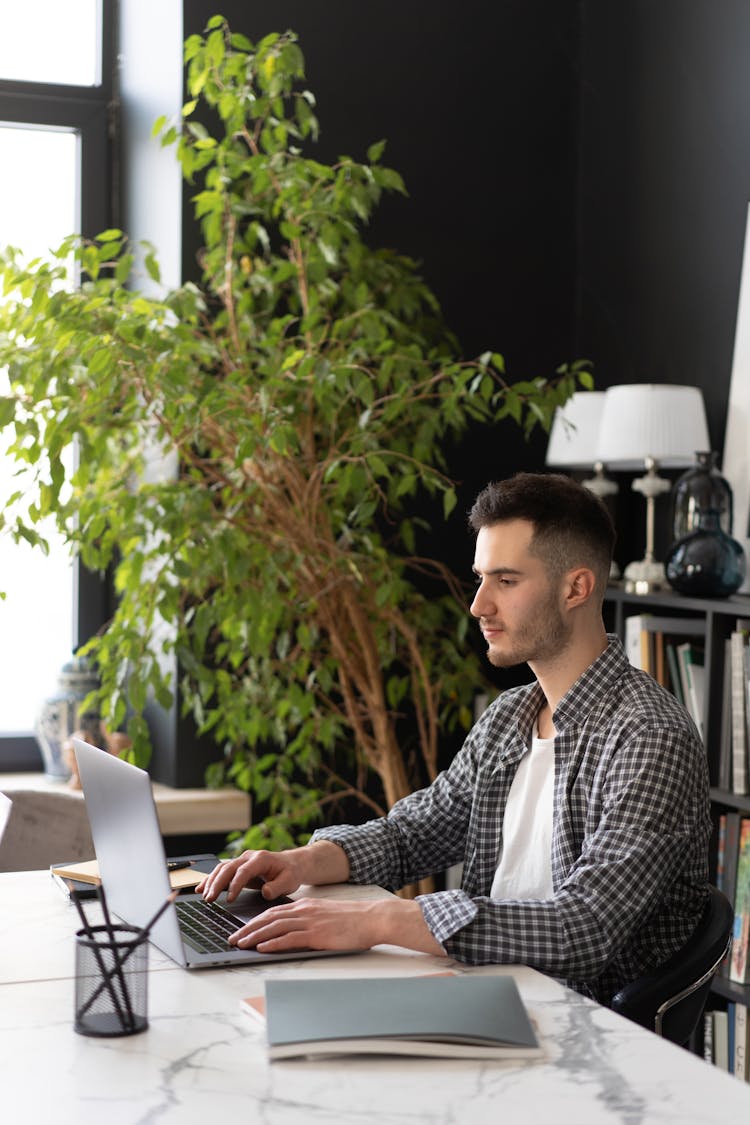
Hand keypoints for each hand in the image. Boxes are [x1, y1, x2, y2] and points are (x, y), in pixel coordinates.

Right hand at [196, 849, 304, 903]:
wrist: (292, 864)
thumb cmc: (290, 873)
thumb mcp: (289, 881)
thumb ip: (278, 887)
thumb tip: (266, 892)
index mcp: (261, 859)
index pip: (244, 871)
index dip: (235, 885)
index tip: (229, 900)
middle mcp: (249, 857)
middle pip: (228, 868)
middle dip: (217, 883)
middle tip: (209, 899)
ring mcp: (242, 861)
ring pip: (222, 868)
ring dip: (211, 882)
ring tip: (204, 896)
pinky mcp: (238, 868)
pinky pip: (222, 872)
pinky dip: (211, 880)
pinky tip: (201, 888)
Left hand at [227, 895, 445, 956]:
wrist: (372, 918)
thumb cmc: (352, 920)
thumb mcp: (325, 915)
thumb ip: (307, 921)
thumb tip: (290, 932)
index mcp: (305, 906)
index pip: (272, 912)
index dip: (254, 922)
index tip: (240, 930)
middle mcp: (303, 911)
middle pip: (268, 919)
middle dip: (247, 929)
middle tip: (232, 939)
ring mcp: (310, 922)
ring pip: (274, 927)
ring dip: (254, 936)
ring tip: (239, 944)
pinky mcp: (317, 934)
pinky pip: (290, 938)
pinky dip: (273, 943)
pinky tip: (262, 948)